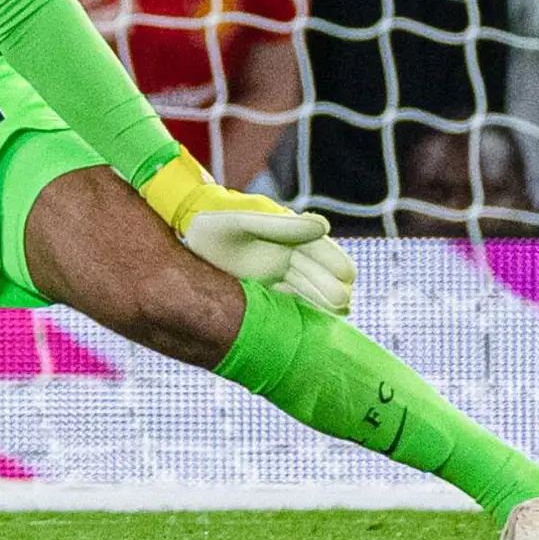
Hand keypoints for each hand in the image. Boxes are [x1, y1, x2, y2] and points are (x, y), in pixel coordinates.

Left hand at [144, 154, 354, 314]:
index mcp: (289, 233)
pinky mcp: (263, 290)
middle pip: (318, 273)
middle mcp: (288, 254)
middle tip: (343, 301)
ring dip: (323, 300)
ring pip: (308, 289)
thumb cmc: (220, 219)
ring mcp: (277, 273)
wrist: (190, 231)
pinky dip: (305, 309)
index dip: (334, 261)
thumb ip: (283, 226)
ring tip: (340, 311)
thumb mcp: (248, 221)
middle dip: (331, 287)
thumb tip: (324, 226)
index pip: (320, 250)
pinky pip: (290, 301)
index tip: (348, 275)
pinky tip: (319, 320)